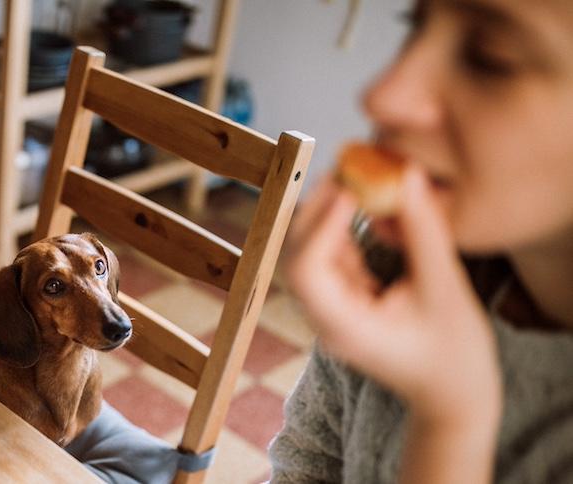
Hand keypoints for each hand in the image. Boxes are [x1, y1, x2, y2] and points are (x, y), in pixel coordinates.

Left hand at [285, 165, 501, 425]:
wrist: (453, 397)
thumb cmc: (454, 356)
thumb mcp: (445, 291)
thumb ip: (424, 233)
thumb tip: (407, 177)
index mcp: (344, 328)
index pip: (307, 272)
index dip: (320, 227)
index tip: (347, 190)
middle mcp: (326, 319)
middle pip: (298, 257)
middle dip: (317, 210)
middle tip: (345, 168)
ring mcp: (331, 309)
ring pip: (311, 252)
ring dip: (327, 213)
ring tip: (353, 174)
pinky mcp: (344, 299)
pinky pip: (332, 256)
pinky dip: (343, 227)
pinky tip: (360, 199)